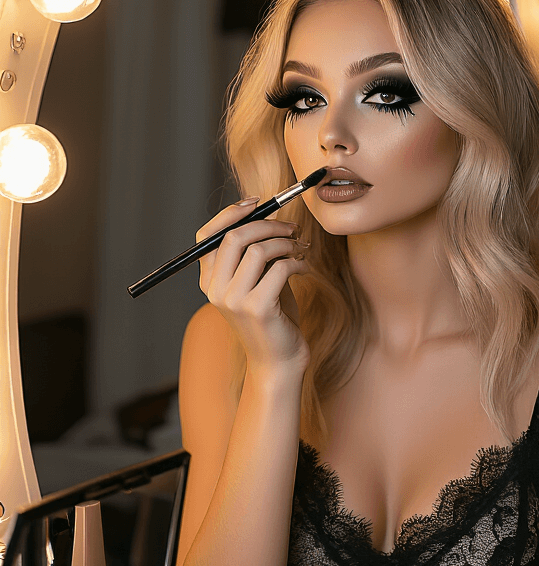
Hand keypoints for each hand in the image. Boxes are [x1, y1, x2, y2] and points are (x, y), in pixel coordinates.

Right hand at [196, 199, 310, 374]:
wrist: (279, 361)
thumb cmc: (273, 318)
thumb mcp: (259, 281)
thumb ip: (255, 252)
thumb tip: (267, 214)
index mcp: (210, 281)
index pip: (207, 236)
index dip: (230, 214)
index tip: (257, 203)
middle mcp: (216, 290)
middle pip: (233, 237)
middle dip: (267, 224)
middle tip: (291, 227)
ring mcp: (234, 300)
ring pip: (258, 250)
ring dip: (286, 243)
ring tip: (300, 248)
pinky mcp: (257, 309)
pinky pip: (280, 268)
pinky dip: (297, 262)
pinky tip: (304, 267)